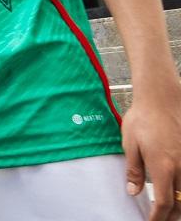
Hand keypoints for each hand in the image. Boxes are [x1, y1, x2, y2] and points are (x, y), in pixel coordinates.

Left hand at [121, 90, 180, 220]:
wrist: (161, 97)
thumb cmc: (142, 118)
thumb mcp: (130, 144)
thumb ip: (134, 170)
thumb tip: (133, 191)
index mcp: (162, 167)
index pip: (164, 203)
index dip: (158, 217)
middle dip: (172, 216)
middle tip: (161, 220)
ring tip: (172, 212)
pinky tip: (179, 190)